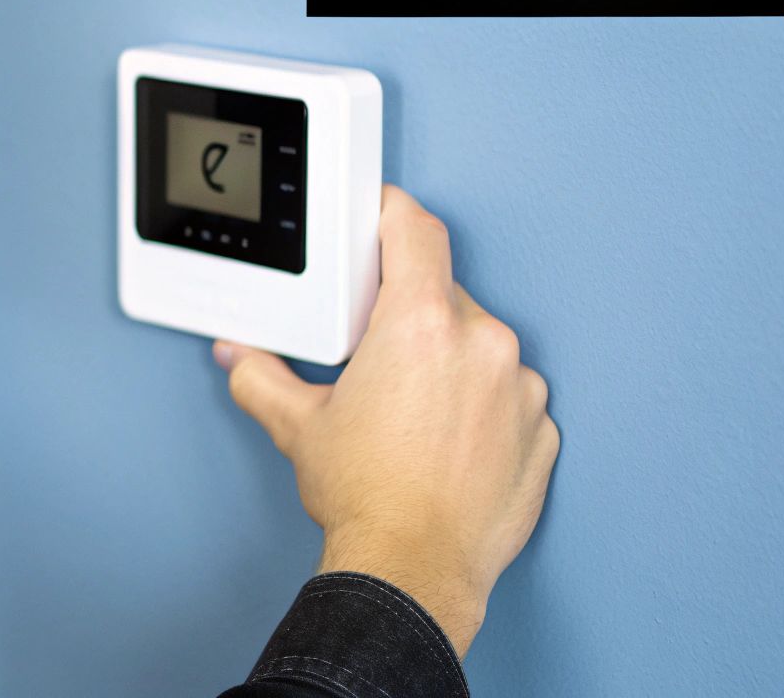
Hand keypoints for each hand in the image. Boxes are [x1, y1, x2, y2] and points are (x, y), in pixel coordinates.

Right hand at [213, 184, 557, 657]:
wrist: (412, 569)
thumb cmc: (368, 497)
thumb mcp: (299, 426)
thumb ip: (263, 377)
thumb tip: (241, 359)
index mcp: (420, 324)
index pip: (415, 229)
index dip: (393, 214)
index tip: (382, 218)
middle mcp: (481, 343)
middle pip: (444, 293)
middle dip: (411, 316)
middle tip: (378, 357)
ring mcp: (520, 387)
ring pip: (480, 346)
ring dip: (451, 363)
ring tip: (414, 411)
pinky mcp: (542, 429)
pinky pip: (510, 395)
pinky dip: (482, 407)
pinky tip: (447, 439)